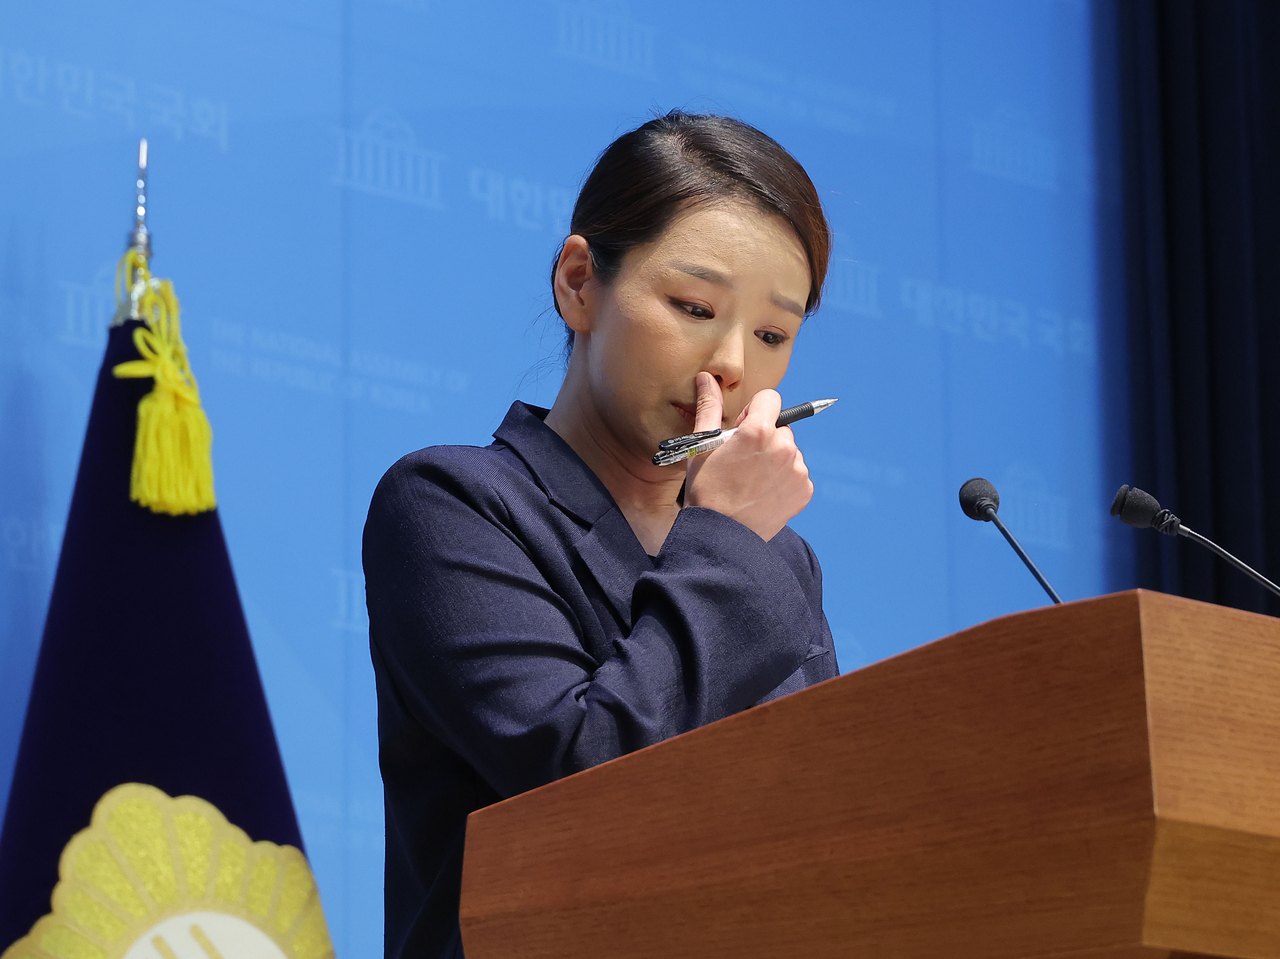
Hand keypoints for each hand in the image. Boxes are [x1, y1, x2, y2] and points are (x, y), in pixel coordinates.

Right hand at [684, 372, 812, 540]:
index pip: (770, 398)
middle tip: (743, 462)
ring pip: (789, 451)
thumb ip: (710, 406)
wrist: (721, 536)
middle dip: (764, 438)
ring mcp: (798, 470)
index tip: (742, 431)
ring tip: (751, 482)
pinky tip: (763, 493)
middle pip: (779, 426)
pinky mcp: (805, 490)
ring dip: (774, 459)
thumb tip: (707, 378)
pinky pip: (796, 473)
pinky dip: (784, 480)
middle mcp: (784, 446)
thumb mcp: (702, 445)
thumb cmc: (706, 489)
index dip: (754, 412)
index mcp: (759, 430)